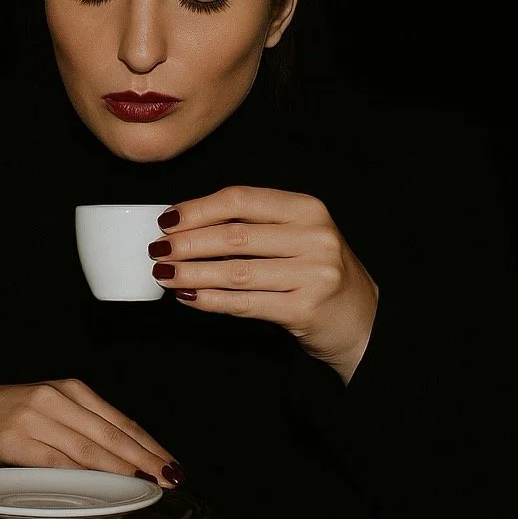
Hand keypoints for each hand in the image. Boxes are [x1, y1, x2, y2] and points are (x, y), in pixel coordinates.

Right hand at [0, 379, 184, 487]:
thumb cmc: (1, 413)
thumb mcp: (45, 409)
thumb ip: (78, 426)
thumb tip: (121, 456)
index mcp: (67, 389)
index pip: (118, 420)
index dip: (147, 444)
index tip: (170, 464)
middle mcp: (54, 399)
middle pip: (109, 434)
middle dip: (144, 459)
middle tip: (169, 479)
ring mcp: (34, 418)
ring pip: (87, 448)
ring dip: (120, 469)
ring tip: (144, 484)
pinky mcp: (14, 439)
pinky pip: (55, 461)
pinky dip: (81, 475)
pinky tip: (99, 485)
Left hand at [151, 185, 378, 382]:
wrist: (360, 318)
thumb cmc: (315, 271)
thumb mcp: (295, 235)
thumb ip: (252, 225)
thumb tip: (184, 224)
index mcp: (307, 209)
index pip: (241, 200)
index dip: (198, 209)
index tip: (166, 220)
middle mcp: (314, 237)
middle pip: (235, 236)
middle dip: (187, 243)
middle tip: (157, 250)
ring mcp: (313, 274)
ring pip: (236, 272)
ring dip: (191, 273)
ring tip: (164, 274)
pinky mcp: (305, 309)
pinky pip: (245, 303)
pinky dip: (210, 300)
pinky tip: (188, 297)